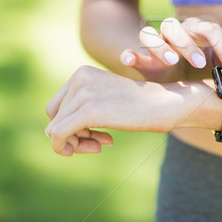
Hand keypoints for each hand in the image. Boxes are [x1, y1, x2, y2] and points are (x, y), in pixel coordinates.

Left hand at [45, 65, 210, 155]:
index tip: (95, 133)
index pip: (57, 106)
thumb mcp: (109, 99)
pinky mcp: (88, 111)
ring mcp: (82, 93)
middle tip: (98, 142)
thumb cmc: (144, 106)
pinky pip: (58, 137)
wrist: (168, 102)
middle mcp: (79, 78)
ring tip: (100, 144)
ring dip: (76, 143)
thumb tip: (53, 135)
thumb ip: (84, 109)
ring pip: (54, 130)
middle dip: (73, 135)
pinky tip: (99, 147)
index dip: (71, 124)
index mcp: (82, 72)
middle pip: (54, 117)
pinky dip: (68, 148)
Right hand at [120, 17, 221, 82]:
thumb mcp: (215, 64)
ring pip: (149, 33)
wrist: (173, 76)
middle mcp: (174, 34)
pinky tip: (130, 59)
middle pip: (176, 26)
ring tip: (170, 61)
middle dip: (188, 44)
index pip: (211, 31)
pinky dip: (129, 54)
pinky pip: (131, 51)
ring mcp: (155, 45)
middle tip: (199, 63)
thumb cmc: (198, 66)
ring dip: (159, 46)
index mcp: (196, 31)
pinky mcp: (141, 60)